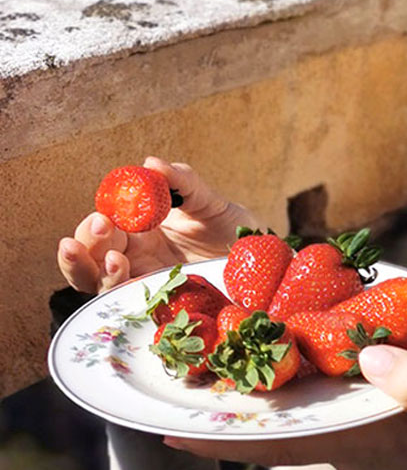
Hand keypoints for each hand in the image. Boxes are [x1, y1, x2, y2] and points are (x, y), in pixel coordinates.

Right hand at [57, 156, 262, 293]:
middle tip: (103, 231)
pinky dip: (130, 298)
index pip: (98, 231)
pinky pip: (136, 306)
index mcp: (136, 231)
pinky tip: (135, 287)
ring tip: (117, 261)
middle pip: (90, 261)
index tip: (103, 218)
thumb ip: (182, 181)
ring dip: (101, 274)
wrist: (259, 256)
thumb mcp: (207, 200)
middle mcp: (135, 258)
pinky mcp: (164, 304)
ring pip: (104, 287)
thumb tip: (151, 163)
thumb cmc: (228, 226)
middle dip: (85, 250)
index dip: (91, 228)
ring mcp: (148, 283)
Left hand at [165, 344, 406, 469]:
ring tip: (226, 346)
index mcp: (363, 443)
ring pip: (300, 415)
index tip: (166, 430)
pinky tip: (302, 348)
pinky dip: (306, 381)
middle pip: (277, 425)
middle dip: (230, 402)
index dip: (220, 438)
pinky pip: (327, 408)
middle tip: (185, 363)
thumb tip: (370, 355)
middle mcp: (350, 447)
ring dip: (264, 388)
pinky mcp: (377, 434)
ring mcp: (362, 443)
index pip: (277, 442)